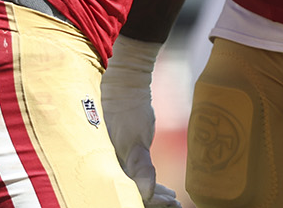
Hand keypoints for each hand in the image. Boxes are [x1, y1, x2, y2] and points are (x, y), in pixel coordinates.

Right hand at [101, 37, 181, 206]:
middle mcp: (107, 166)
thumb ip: (140, 167)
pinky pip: (133, 177)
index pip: (131, 193)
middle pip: (131, 193)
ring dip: (153, 195)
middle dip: (154, 201)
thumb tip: (146, 192)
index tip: (171, 201)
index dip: (152, 201)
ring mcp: (113, 161)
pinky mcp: (120, 157)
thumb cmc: (129, 110)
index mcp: (107, 166)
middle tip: (175, 203)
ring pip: (133, 187)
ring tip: (172, 198)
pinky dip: (148, 184)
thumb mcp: (136, 140)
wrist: (124, 86)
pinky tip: (163, 188)